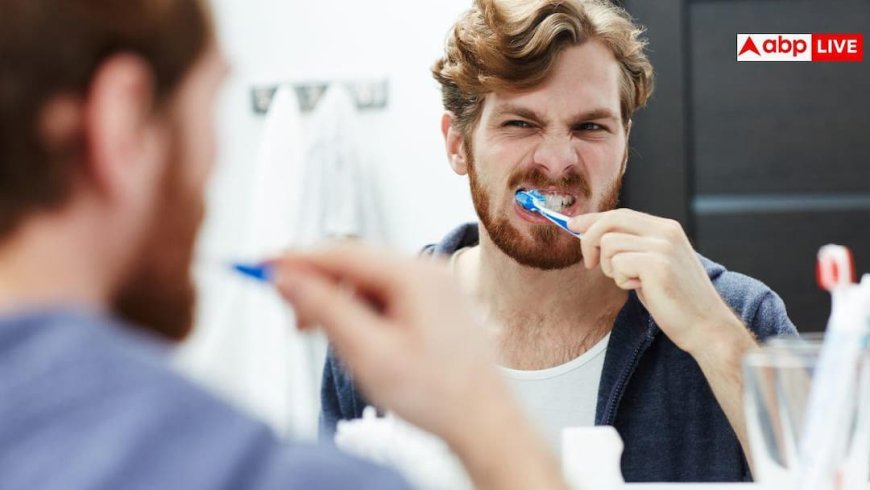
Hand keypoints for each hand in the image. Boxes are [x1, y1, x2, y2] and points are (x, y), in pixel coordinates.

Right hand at [273, 243, 497, 438]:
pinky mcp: (436, 304)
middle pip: (355, 264)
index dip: (298, 259)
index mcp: (415, 276)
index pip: (342, 252)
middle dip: (318, 286)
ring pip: (369, 281)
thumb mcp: (367, 353)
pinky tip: (355, 339)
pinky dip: (362, 311)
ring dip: (339, 303)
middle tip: (292, 319)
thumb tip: (288, 278)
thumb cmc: (437, 394)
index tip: (263, 264)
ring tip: (327, 339)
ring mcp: (435, 286)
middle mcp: (429, 271)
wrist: (483, 421)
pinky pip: (387, 295)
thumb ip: (325, 309)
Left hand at [569, 209, 740, 353]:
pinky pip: (617, 264)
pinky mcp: (656, 264)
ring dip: (611, 268)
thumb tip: (595, 238)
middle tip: (589, 264)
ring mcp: (662, 246)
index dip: (592, 219)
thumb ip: (632, 249)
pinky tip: (639, 289)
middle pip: (610, 220)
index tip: (573, 225)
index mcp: (666, 228)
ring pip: (609, 244)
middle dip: (589, 240)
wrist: (707, 327)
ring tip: (631, 282)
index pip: (620, 214)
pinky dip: (621, 280)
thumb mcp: (654, 266)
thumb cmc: (676, 301)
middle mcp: (665, 231)